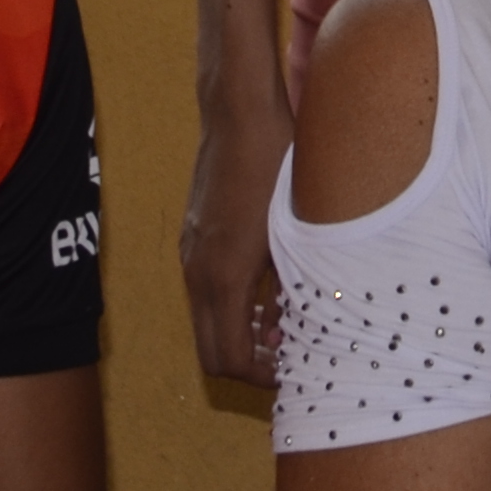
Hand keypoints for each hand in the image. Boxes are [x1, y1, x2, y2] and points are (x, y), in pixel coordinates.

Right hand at [181, 92, 291, 387]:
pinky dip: (232, 307)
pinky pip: (205, 293)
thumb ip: (295, 285)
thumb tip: (297, 329)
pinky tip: (269, 290)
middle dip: (248, 365)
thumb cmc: (277, 162)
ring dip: (240, 335)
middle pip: (210, 352)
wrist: (239, 111)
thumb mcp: (299, 229)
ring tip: (285, 326)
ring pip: (206, 323)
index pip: (230, 360)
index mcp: (224, 277)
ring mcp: (191, 253)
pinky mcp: (194, 236)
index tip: (294, 372)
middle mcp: (198, 272)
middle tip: (289, 358)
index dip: (263, 378)